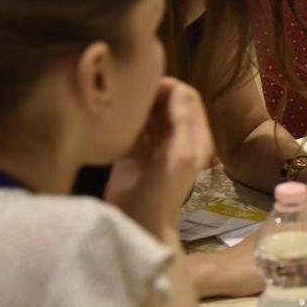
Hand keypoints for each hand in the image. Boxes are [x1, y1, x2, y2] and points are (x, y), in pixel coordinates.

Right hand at [105, 78, 213, 233]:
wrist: (139, 222)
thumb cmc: (164, 191)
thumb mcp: (179, 155)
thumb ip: (181, 121)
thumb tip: (178, 87)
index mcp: (195, 136)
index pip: (187, 98)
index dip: (170, 87)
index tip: (147, 84)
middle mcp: (177, 137)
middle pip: (166, 102)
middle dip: (151, 92)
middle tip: (128, 89)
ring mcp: (154, 145)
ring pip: (148, 113)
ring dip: (137, 104)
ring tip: (118, 98)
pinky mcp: (132, 152)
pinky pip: (131, 127)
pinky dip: (124, 119)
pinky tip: (111, 114)